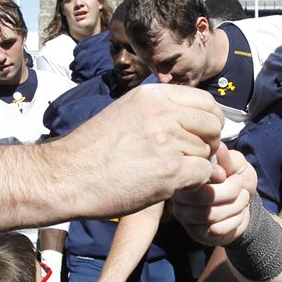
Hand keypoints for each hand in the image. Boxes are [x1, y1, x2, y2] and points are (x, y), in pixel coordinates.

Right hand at [58, 85, 223, 218]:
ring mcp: (168, 140)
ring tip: (169, 173)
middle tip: (191, 158)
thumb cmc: (91, 150)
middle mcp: (163, 112)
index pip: (206, 101)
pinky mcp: (170, 169)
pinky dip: (193, 184)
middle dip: (209, 143)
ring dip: (195, 166)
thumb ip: (159, 112)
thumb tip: (194, 123)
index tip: (202, 135)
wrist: (67, 176)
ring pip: (208, 152)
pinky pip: (203, 174)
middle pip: (214, 125)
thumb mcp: (126, 113)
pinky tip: (171, 186)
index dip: (210, 121)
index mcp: (153, 96)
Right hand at [172, 143, 256, 245]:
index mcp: (186, 177)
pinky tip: (238, 214)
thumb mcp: (237, 165)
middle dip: (229, 191)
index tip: (228, 174)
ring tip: (242, 199)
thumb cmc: (236, 180)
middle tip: (240, 186)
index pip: (193, 176)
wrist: (245, 206)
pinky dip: (235, 220)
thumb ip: (229, 159)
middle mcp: (179, 198)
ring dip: (235, 206)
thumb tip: (220, 147)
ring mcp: (186, 218)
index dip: (216, 176)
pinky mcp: (197, 234)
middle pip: (201, 197)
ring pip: (209, 215)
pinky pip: (216, 229)